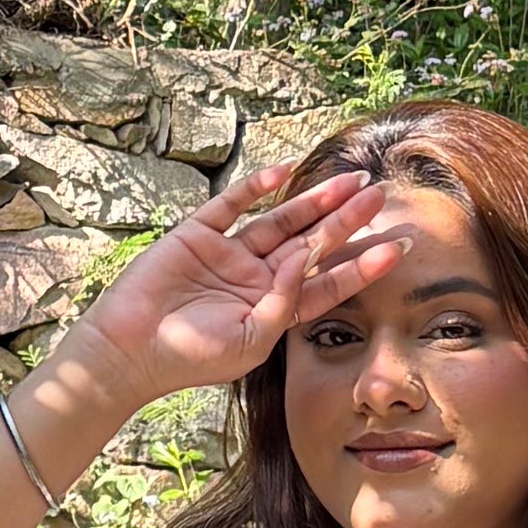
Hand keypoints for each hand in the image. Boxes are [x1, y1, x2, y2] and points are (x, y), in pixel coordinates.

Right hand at [64, 163, 399, 411]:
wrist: (129, 351)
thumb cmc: (192, 357)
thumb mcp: (252, 339)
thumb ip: (285, 299)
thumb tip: (309, 255)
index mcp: (274, 308)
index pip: (329, 282)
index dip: (363, 265)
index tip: (398, 247)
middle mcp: (257, 277)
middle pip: (312, 243)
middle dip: (347, 221)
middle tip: (381, 195)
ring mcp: (228, 254)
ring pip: (280, 220)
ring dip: (314, 200)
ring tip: (350, 180)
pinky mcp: (197, 235)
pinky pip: (231, 205)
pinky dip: (255, 186)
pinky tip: (283, 171)